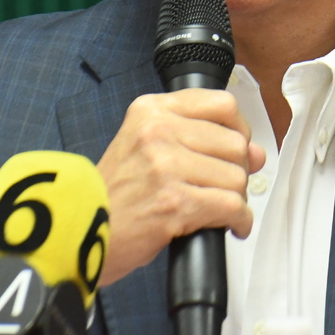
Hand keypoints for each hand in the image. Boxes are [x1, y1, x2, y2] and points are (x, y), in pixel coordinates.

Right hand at [96, 89, 265, 285]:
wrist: (77, 231)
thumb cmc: (115, 193)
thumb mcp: (146, 148)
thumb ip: (200, 140)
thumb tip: (257, 153)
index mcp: (151, 110)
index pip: (221, 104)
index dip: (238, 129)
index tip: (234, 147)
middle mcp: (158, 131)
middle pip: (235, 144)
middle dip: (237, 170)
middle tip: (222, 187)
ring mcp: (165, 166)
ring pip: (236, 177)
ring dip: (236, 199)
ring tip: (218, 208)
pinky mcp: (173, 202)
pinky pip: (231, 207)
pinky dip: (239, 221)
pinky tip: (230, 226)